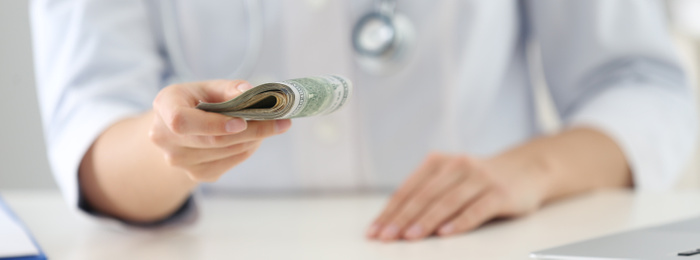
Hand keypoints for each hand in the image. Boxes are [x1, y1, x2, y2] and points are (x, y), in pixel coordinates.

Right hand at [149, 80, 290, 181]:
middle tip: (280, 122)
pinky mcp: (196, 175)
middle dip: (251, 131)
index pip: (182, 121)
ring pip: (225, 153)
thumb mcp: (209, 87)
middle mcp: (164, 138)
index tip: (241, 122)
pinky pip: (229, 163)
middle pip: (213, 140)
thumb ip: (230, 88)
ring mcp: (179, 161)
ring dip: (252, 140)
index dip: (213, 124)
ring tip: (268, 126)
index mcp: (164, 107)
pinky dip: (246, 150)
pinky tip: (253, 139)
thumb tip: (251, 93)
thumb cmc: (196, 102)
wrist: (179, 130)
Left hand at [366, 152, 548, 241]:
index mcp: (438, 162)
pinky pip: (477, 209)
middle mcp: (457, 165)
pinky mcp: (500, 193)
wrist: (525, 170)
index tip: (374, 231)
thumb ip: (426, 195)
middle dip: (401, 218)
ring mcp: (480, 178)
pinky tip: (445, 234)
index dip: (390, 211)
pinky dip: (460, 222)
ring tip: (409, 237)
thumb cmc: (478, 181)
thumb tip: (392, 223)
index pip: (408, 190)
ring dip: (426, 221)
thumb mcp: (449, 180)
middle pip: (424, 196)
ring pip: (447, 202)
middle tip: (385, 237)